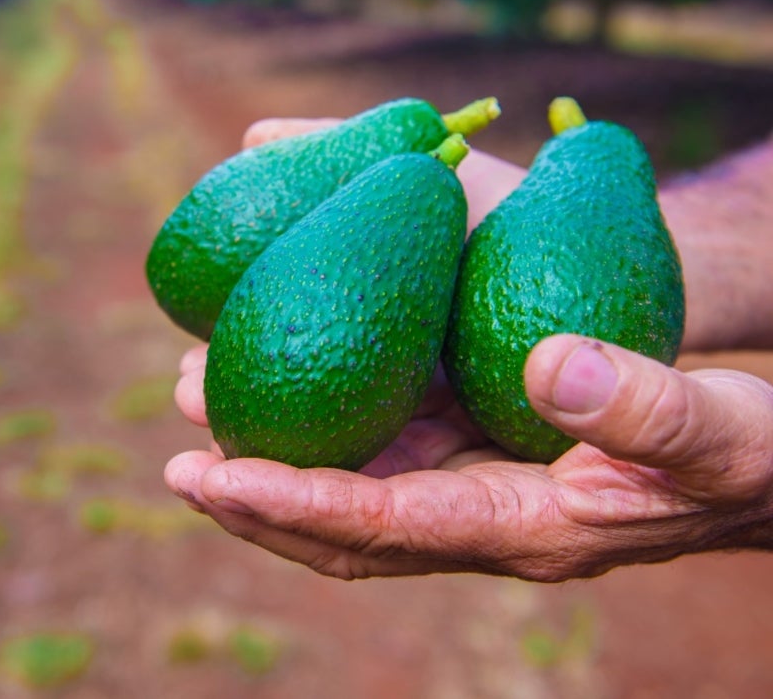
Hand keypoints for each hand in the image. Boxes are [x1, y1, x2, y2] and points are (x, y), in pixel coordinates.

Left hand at [166, 337, 772, 580]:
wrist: (756, 463)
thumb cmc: (744, 451)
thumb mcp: (714, 429)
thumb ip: (640, 408)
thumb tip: (548, 364)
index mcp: (526, 529)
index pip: (385, 527)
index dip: (296, 502)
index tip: (215, 473)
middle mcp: (482, 521)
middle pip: (344, 528)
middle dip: (257, 500)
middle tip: (179, 460)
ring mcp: (474, 491)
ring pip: (352, 490)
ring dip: (276, 463)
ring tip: (200, 415)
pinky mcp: (478, 456)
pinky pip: (385, 453)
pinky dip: (327, 430)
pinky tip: (289, 385)